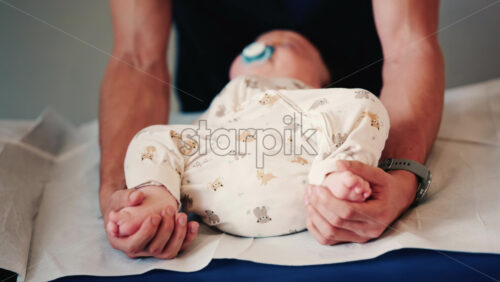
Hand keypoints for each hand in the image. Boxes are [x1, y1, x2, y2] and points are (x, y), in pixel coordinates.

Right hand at [101, 187, 197, 258]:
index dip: (145, 233)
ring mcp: (152, 250)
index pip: (133, 245)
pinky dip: (188, 237)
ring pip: (168, 251)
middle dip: (165, 229)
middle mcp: (137, 250)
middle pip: (154, 248)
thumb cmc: (120, 206)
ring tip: (181, 215)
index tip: (154, 217)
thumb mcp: (118, 198)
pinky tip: (192, 224)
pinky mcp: (165, 246)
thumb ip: (125, 197)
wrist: (128, 207)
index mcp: (120, 242)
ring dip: (178, 234)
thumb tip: (137, 197)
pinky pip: (179, 247)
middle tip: (168, 210)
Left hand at [303, 160, 417, 244]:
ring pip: (330, 234)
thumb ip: (359, 168)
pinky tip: (311, 212)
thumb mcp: (377, 174)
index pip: (347, 211)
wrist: (397, 201)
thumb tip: (338, 164)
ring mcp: (361, 238)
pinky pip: (328, 240)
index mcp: (378, 213)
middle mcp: (370, 230)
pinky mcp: (353, 240)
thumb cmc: (386, 186)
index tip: (316, 187)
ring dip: (314, 217)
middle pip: (336, 223)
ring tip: (308, 200)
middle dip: (318, 206)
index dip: (327, 201)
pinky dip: (315, 227)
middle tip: (309, 190)